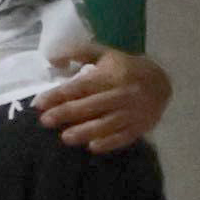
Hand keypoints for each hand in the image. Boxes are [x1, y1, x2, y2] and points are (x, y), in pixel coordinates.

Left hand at [40, 46, 171, 153]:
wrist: (162, 82)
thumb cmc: (124, 67)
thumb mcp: (105, 54)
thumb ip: (78, 53)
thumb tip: (52, 59)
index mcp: (111, 75)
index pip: (80, 86)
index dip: (58, 95)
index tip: (38, 103)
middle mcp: (122, 94)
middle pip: (90, 106)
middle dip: (66, 114)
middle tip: (45, 121)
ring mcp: (132, 112)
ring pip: (106, 124)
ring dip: (85, 131)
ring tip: (65, 137)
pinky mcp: (140, 126)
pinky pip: (124, 136)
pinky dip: (109, 142)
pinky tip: (92, 147)